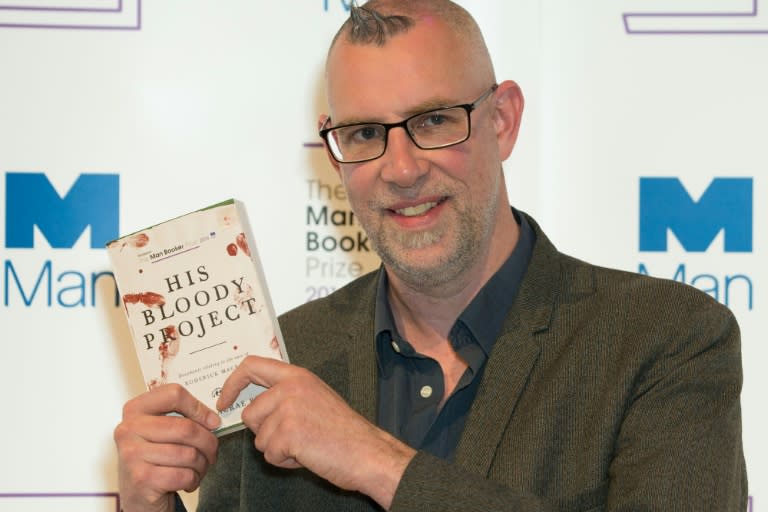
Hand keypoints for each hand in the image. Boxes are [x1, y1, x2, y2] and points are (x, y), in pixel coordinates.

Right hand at [114, 384, 221, 511]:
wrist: (138, 495)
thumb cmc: (155, 458)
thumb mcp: (162, 431)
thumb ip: (182, 417)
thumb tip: (213, 420)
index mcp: (135, 409)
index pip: (174, 394)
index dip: (199, 408)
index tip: (212, 421)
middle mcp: (129, 429)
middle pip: (186, 428)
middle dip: (209, 443)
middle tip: (212, 451)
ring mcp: (132, 454)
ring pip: (189, 454)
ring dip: (202, 465)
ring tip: (198, 468)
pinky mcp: (141, 478)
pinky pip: (184, 475)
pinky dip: (193, 480)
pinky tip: (187, 481)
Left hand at [217, 356, 415, 508]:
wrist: (366, 451)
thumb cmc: (343, 431)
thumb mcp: (314, 397)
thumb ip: (286, 394)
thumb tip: (252, 405)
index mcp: (298, 376)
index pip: (251, 366)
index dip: (232, 384)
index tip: (224, 401)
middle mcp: (291, 387)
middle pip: (250, 414)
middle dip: (265, 432)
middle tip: (295, 437)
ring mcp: (289, 409)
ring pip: (259, 438)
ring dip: (278, 449)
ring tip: (306, 444)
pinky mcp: (288, 432)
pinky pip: (269, 454)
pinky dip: (285, 461)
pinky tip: (308, 454)